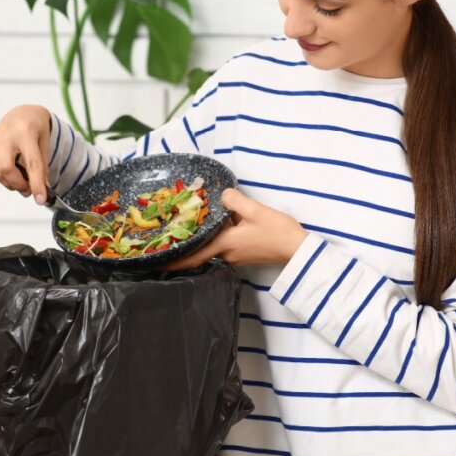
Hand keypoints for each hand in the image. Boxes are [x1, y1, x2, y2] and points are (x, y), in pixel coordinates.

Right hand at [0, 105, 51, 204]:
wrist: (23, 114)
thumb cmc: (37, 130)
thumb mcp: (45, 145)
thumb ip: (43, 169)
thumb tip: (41, 194)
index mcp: (26, 131)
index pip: (31, 163)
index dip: (36, 184)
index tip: (40, 199)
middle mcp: (5, 132)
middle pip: (6, 169)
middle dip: (18, 185)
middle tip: (27, 190)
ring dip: (9, 183)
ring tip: (20, 179)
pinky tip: (9, 167)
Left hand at [164, 188, 308, 270]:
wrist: (297, 249)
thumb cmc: (277, 231)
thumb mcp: (255, 210)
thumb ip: (233, 200)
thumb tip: (221, 195)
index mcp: (225, 244)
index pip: (194, 256)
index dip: (175, 259)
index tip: (159, 261)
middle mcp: (227, 253)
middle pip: (200, 249)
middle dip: (185, 243)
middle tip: (170, 234)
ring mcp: (235, 255)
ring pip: (212, 246)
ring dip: (203, 237)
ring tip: (190, 224)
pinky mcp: (243, 253)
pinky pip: (223, 244)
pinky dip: (216, 236)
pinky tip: (218, 223)